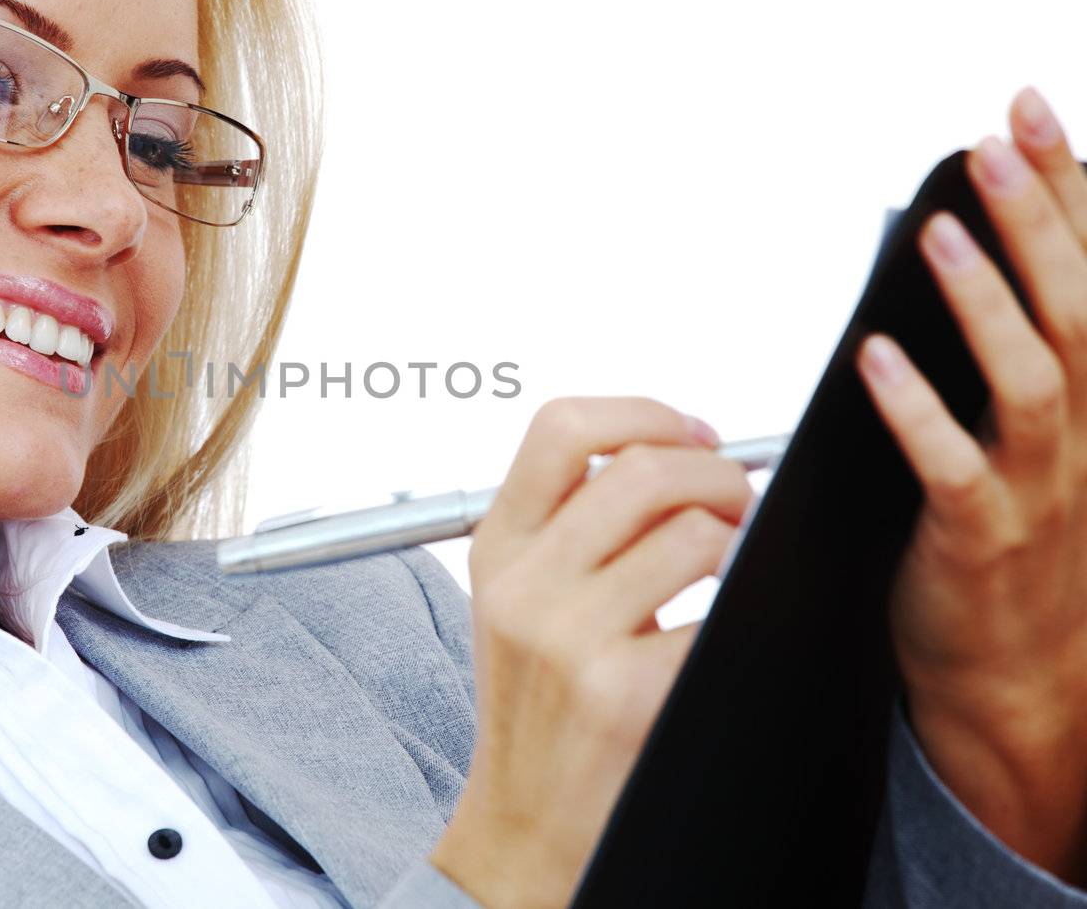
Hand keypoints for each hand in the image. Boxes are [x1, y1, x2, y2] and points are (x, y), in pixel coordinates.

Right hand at [428, 396, 753, 908]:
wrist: (525, 825)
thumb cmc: (540, 709)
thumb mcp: (519, 602)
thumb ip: (567, 526)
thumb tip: (674, 451)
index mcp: (497, 547)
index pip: (561, 426)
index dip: (644, 414)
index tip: (691, 434)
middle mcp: (524, 584)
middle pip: (643, 469)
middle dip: (718, 473)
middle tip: (739, 502)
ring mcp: (569, 638)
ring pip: (693, 533)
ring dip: (740, 538)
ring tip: (738, 562)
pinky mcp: (623, 693)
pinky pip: (716, 614)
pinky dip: (742, 608)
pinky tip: (731, 625)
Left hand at [854, 87, 1086, 883]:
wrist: (1015, 674)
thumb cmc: (1008, 534)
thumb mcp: (1028, 431)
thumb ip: (1005, 343)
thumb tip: (958, 241)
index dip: (1066, 187)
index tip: (1027, 106)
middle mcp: (1082, 433)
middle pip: (1076, 307)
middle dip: (1037, 218)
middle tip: (992, 140)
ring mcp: (1039, 487)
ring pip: (1033, 380)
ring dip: (986, 302)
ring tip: (934, 233)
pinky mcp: (980, 539)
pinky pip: (951, 468)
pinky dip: (917, 411)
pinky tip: (875, 359)